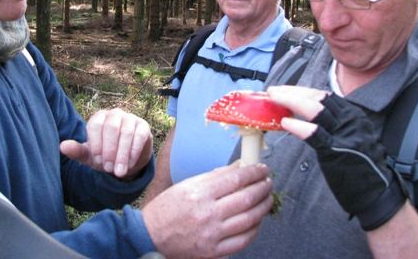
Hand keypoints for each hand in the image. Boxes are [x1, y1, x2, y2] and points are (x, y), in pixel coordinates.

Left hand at [60, 108, 152, 178]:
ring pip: (126, 132)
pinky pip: (140, 136)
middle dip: (110, 150)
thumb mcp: (90, 156)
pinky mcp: (143, 126)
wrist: (126, 160)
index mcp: (99, 117)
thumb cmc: (105, 155)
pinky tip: (130, 165)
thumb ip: (77, 151)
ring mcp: (130, 118)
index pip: (96, 124)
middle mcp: (115, 114)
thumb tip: (62, 146)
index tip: (97, 160)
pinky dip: (134, 152)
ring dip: (122, 154)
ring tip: (119, 172)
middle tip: (108, 169)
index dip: (96, 143)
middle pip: (112, 127)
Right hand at [142, 162, 272, 257]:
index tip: (262, 168)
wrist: (149, 237)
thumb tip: (239, 167)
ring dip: (263, 207)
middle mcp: (207, 214)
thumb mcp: (187, 185)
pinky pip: (242, 240)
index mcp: (199, 193)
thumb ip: (215, 176)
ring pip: (249, 219)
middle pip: (246, 198)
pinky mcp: (213, 252)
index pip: (235, 179)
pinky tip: (257, 220)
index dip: (253, 172)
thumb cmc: (167, 208)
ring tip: (267, 198)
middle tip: (268, 182)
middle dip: (263, 188)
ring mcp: (211, 235)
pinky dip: (254, 229)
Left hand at [267, 85, 406, 230]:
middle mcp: (350, 120)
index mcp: (353, 115)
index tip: (283, 89)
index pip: (324, 95)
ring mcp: (345, 134)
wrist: (379, 194)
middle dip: (293, 91)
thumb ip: (333, 125)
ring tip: (274, 99)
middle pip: (318, 98)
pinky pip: (315, 134)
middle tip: (273, 91)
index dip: (301, 90)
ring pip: (315, 109)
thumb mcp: (351, 137)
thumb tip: (306, 116)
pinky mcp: (337, 151)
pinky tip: (285, 122)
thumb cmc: (361, 168)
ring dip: (291, 101)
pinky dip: (298, 126)